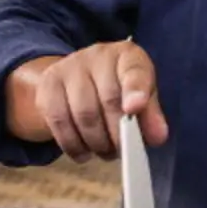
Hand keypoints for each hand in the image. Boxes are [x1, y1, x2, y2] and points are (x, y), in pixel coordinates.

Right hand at [34, 40, 167, 162]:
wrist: (79, 78)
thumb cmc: (118, 89)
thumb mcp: (141, 97)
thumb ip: (151, 115)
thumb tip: (158, 136)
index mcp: (127, 55)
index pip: (134, 71)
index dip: (135, 90)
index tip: (134, 110)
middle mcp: (98, 55)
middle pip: (108, 100)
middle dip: (118, 134)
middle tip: (123, 151)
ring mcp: (69, 67)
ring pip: (83, 114)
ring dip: (97, 143)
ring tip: (106, 152)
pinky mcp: (48, 85)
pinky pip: (59, 121)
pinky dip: (73, 144)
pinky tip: (84, 152)